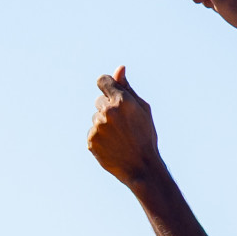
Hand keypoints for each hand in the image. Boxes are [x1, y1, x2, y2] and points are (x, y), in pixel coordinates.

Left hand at [87, 66, 161, 184]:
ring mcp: (98, 127)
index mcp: (121, 101)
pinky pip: (92, 133)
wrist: (141, 167)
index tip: (112, 94)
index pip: (102, 80)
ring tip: (119, 138)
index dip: (108, 86)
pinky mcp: (91, 141)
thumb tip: (119, 69)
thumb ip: (127, 88)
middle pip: (98, 101)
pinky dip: (100, 138)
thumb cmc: (145, 136)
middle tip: (123, 125)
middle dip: (108, 109)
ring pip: (95, 118)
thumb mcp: (142, 109)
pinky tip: (113, 146)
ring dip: (104, 124)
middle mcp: (107, 112)